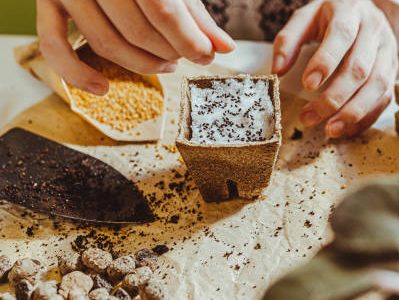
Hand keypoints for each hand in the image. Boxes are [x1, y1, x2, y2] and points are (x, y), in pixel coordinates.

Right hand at [37, 0, 234, 94]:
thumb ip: (196, 14)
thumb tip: (224, 47)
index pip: (162, 9)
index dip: (187, 39)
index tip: (205, 55)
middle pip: (136, 31)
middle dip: (168, 52)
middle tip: (186, 57)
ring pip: (105, 43)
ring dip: (141, 64)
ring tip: (167, 64)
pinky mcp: (47, 3)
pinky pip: (54, 46)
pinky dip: (76, 73)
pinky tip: (104, 89)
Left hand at [272, 0, 398, 137]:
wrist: (365, 8)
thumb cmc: (330, 16)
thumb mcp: (305, 18)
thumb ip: (288, 41)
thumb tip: (277, 71)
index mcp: (350, 12)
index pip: (341, 35)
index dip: (325, 61)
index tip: (307, 85)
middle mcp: (374, 30)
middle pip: (359, 68)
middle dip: (334, 97)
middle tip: (309, 117)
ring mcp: (387, 52)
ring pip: (377, 86)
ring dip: (353, 112)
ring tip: (329, 130)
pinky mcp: (393, 71)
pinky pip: (385, 98)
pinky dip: (366, 118)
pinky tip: (345, 129)